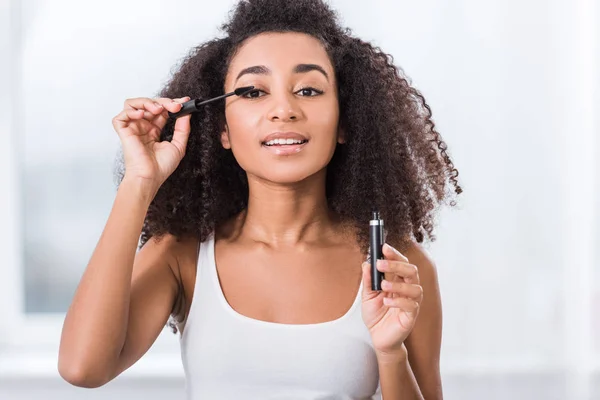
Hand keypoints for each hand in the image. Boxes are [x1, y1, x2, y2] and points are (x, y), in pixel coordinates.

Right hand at [112, 96, 191, 186]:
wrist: (150, 177)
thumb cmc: (161, 167)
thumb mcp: (179, 145)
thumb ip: (183, 128)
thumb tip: (187, 113)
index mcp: (154, 130)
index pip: (161, 110)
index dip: (171, 104)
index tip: (184, 102)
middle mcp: (143, 127)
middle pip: (150, 104)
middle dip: (164, 102)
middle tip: (175, 106)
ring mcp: (133, 128)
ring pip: (133, 104)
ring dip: (147, 102)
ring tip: (158, 109)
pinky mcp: (123, 131)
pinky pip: (122, 115)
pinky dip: (131, 111)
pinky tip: (142, 115)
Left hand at [361, 243, 422, 358]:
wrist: (378, 338)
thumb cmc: (376, 316)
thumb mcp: (367, 296)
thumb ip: (368, 280)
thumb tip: (366, 263)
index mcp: (398, 282)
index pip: (401, 263)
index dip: (394, 254)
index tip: (384, 247)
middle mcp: (407, 290)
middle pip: (411, 271)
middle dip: (397, 264)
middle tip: (381, 263)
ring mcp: (411, 303)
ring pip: (415, 288)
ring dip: (398, 284)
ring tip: (383, 286)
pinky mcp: (411, 316)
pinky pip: (411, 306)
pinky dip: (398, 301)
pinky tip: (386, 302)